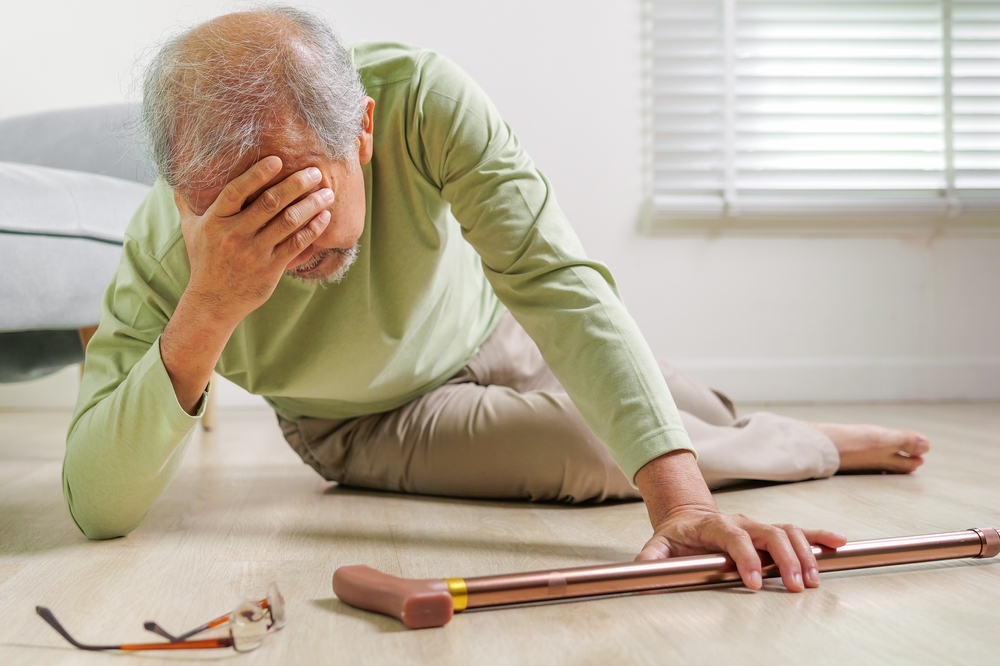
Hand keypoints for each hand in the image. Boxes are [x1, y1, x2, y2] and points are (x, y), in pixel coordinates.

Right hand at [175, 156, 332, 326]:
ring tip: (327, 193)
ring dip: (311, 205)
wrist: (212, 302)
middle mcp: (235, 234)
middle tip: (316, 172)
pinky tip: (324, 217)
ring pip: (288, 221)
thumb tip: (177, 179)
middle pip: (270, 203)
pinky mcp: (270, 268)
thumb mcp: (190, 230)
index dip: (257, 174)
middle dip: (296, 184)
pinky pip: (296, 244)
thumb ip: (187, 203)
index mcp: (216, 220)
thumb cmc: (204, 262)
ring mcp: (254, 251)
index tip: (277, 160)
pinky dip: (313, 229)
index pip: (236, 191)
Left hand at [633, 450, 846, 591]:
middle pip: (769, 533)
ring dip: (805, 553)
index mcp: (713, 524)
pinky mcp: (771, 531)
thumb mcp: (657, 547)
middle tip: (795, 586)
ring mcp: (758, 525)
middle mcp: (741, 521)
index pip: (733, 536)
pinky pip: (800, 531)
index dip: (744, 557)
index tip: (752, 582)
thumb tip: (638, 573)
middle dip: (784, 558)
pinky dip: (820, 536)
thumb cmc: (676, 536)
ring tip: (813, 580)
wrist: (687, 516)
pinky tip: (839, 544)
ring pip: (788, 531)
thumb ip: (650, 560)